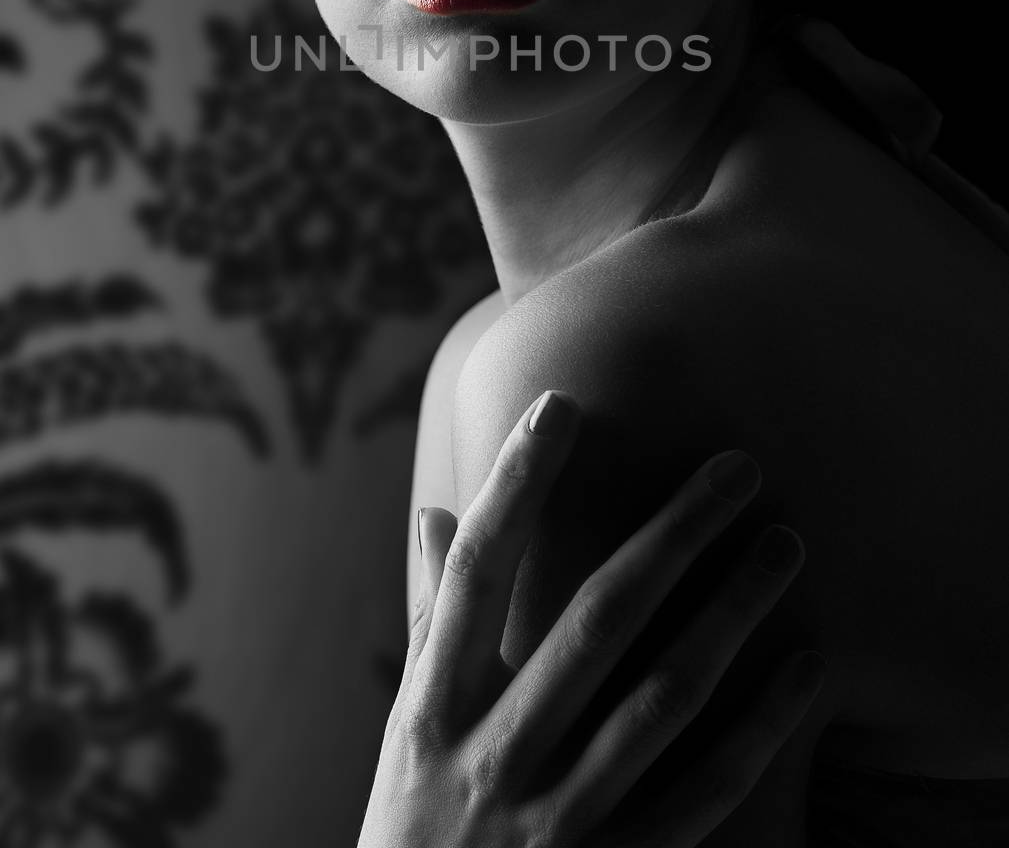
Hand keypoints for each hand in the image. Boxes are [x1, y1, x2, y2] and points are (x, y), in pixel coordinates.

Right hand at [358, 389, 824, 847]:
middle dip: (672, 534)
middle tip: (738, 466)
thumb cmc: (412, 830)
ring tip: (784, 544)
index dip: (515, 485)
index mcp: (431, 709)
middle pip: (595, 622)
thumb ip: (429, 623)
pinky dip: (758, 729)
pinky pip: (702, 794)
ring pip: (662, 698)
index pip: (475, 574)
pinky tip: (804, 667)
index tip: (561, 404)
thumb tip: (437, 514)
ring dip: (731, 613)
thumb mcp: (405, 731)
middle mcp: (493, 759)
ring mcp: (558, 823)